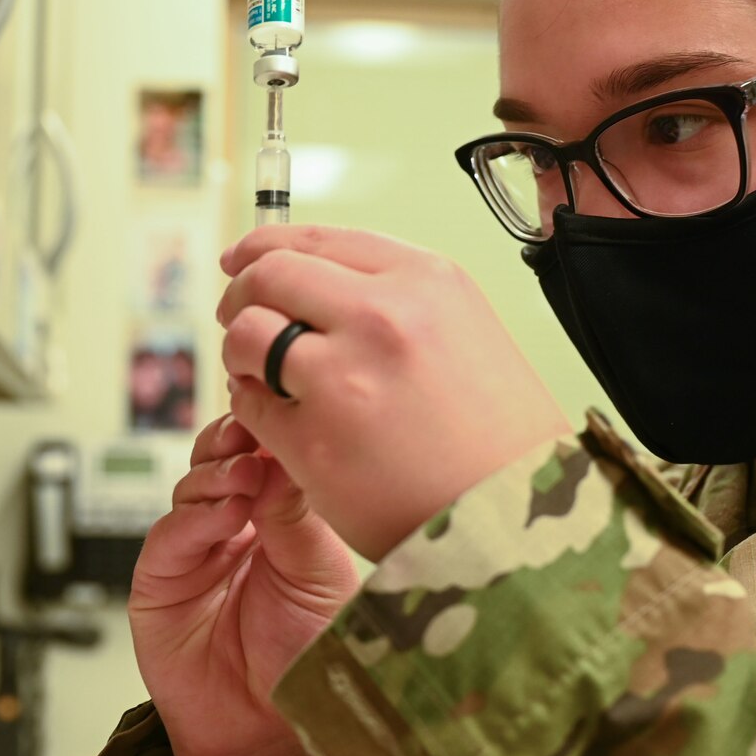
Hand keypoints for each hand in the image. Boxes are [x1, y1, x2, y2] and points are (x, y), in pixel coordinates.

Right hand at [128, 413, 358, 755]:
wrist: (271, 730)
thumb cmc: (306, 655)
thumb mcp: (319, 574)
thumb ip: (297, 516)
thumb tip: (285, 453)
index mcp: (278, 516)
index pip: (266, 455)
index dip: (269, 429)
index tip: (283, 404)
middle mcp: (233, 525)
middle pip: (220, 459)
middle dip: (235, 437)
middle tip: (254, 428)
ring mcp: (194, 550)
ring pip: (190, 488)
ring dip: (216, 475)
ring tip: (245, 475)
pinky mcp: (158, 583)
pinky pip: (166, 537)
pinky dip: (193, 521)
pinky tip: (224, 516)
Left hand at [218, 225, 571, 560]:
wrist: (520, 516)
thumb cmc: (500, 436)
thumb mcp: (468, 332)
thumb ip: (399, 300)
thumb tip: (319, 284)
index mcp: (427, 280)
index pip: (320, 239)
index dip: (267, 246)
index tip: (244, 260)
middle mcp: (383, 316)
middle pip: (271, 275)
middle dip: (241, 293)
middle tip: (236, 317)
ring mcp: (343, 377)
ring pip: (246, 333)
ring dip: (240, 350)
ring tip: (258, 373)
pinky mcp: (314, 440)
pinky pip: (249, 404)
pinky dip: (251, 406)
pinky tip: (276, 417)